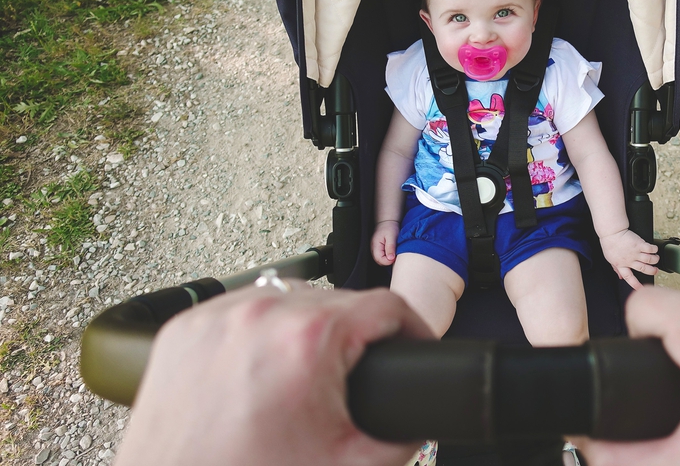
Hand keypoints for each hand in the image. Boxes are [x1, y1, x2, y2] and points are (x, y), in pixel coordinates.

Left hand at [115, 284, 432, 465]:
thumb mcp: (351, 465)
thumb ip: (404, 435)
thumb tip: (423, 414)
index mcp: (306, 339)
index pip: (386, 304)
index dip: (412, 327)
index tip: (410, 342)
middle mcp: (259, 315)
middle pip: (338, 301)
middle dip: (354, 337)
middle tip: (348, 381)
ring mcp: (217, 317)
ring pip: (290, 299)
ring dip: (307, 328)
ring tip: (302, 376)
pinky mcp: (186, 327)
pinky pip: (243, 309)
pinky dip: (260, 332)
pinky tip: (263, 368)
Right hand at [371, 220, 399, 265]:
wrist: (387, 222)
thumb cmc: (389, 227)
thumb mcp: (392, 236)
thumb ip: (390, 247)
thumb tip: (391, 259)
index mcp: (375, 246)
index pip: (380, 260)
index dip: (389, 261)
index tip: (395, 256)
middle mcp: (373, 249)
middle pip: (380, 262)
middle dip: (388, 261)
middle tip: (395, 254)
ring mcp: (375, 250)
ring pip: (381, 260)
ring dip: (388, 259)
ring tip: (394, 252)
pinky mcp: (378, 250)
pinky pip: (382, 257)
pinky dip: (387, 256)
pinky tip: (391, 252)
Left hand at [598, 228, 658, 289]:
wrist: (611, 232)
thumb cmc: (610, 244)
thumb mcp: (610, 259)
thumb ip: (616, 268)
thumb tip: (620, 277)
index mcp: (621, 265)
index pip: (629, 278)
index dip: (635, 285)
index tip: (641, 289)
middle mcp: (629, 260)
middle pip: (644, 269)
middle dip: (652, 271)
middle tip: (656, 270)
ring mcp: (635, 252)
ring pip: (649, 260)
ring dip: (655, 260)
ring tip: (656, 258)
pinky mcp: (639, 244)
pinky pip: (650, 249)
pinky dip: (654, 249)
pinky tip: (654, 249)